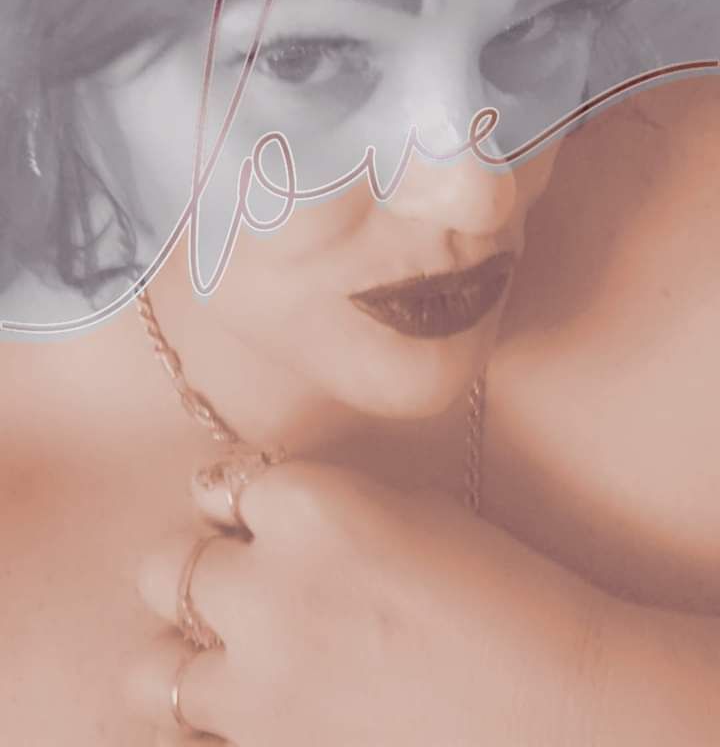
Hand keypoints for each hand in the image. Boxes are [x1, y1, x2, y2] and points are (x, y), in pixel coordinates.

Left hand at [125, 460, 607, 746]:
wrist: (563, 712)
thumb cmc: (507, 599)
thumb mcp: (414, 510)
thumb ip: (325, 506)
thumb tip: (266, 515)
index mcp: (310, 504)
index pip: (221, 486)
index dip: (243, 507)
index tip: (259, 522)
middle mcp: (268, 588)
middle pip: (168, 567)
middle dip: (199, 574)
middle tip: (241, 591)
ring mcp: (261, 687)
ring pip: (153, 667)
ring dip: (186, 659)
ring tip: (234, 663)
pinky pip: (192, 742)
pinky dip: (209, 729)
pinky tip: (250, 717)